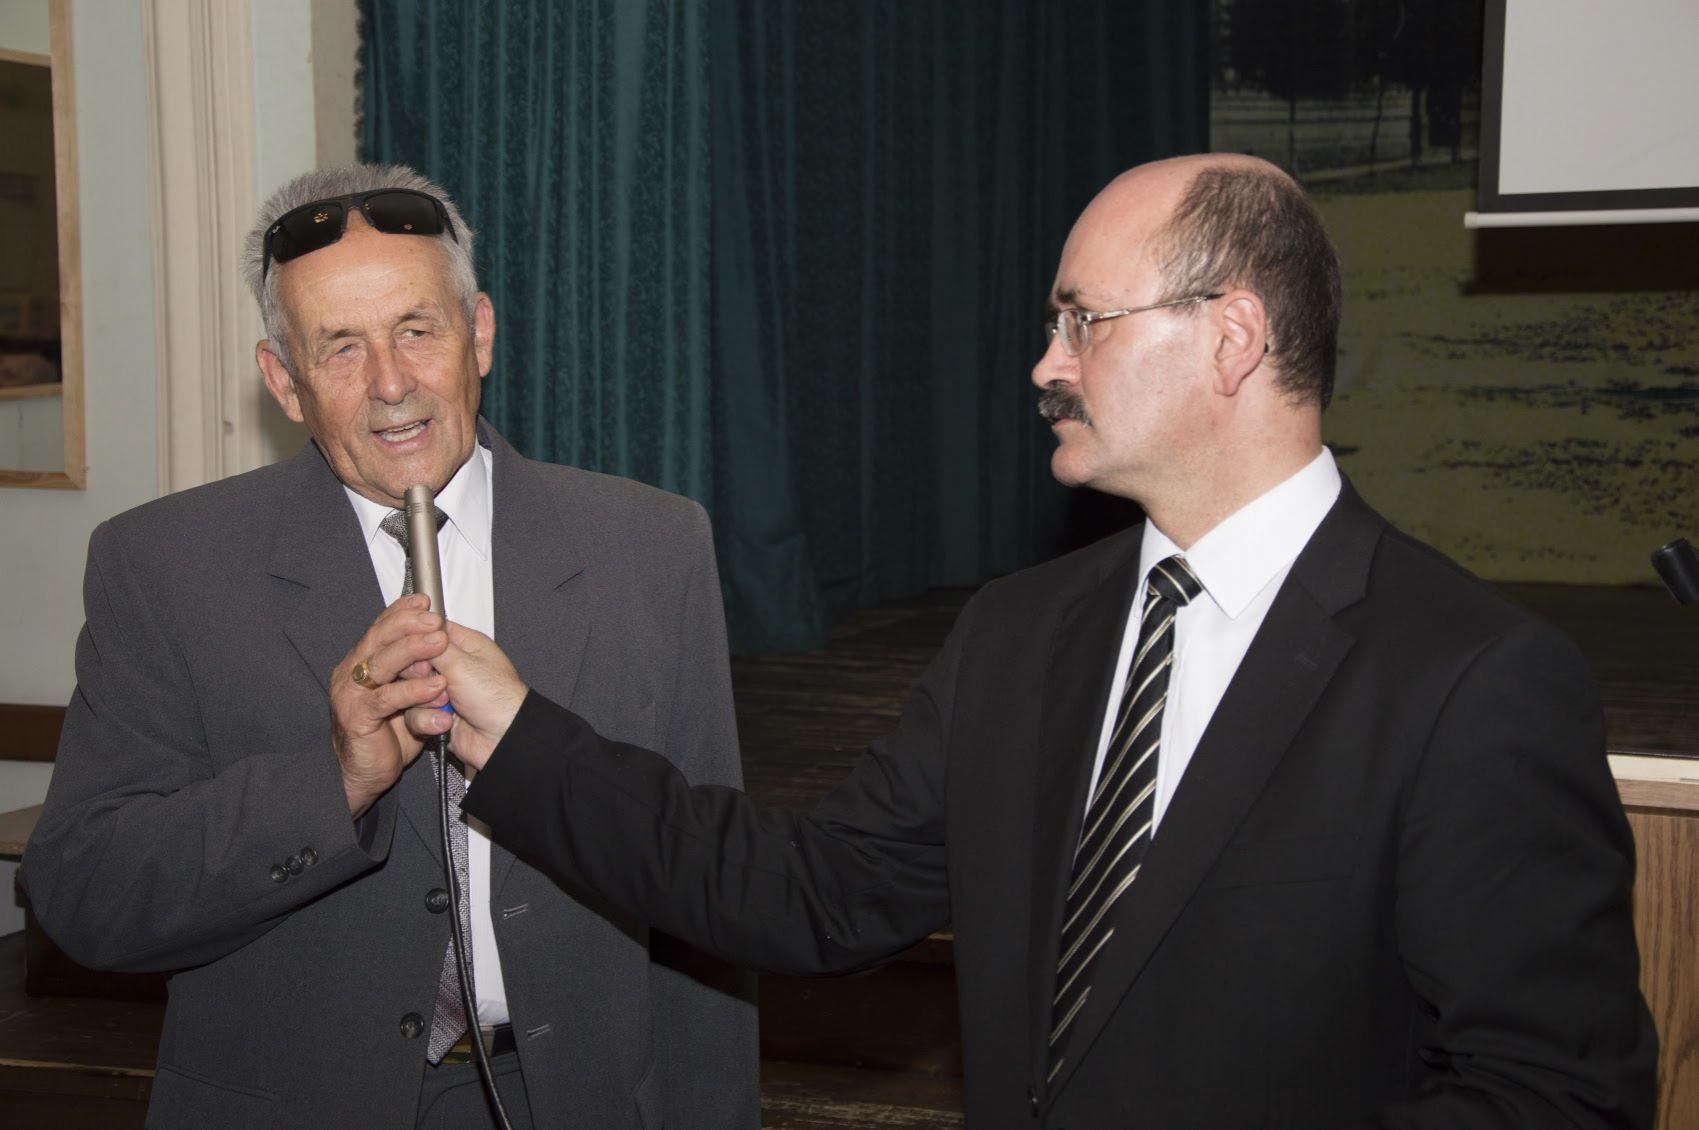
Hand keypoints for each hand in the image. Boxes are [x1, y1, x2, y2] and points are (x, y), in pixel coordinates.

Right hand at [330, 594, 448, 817]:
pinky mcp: (359, 717)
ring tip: (438, 644)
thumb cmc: (392, 735)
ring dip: (413, 651)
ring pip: (383, 662)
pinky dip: (413, 691)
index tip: (425, 602)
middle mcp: (357, 673)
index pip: (384, 627)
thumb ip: (421, 666)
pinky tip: (434, 687)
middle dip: (410, 626)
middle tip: (434, 621)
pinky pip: (388, 698)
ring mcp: (354, 693)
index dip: (404, 613)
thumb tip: (437, 634)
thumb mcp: (414, 694)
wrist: (371, 776)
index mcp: (368, 662)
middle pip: (381, 638)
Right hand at [405, 622, 527, 771]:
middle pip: (412, 662)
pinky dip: (428, 718)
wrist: (503, 738)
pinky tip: (446, 720)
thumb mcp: (462, 663)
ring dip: (424, 699)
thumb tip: (411, 632)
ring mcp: (441, 692)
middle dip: (419, 674)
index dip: (415, 639)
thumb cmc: (496, 697)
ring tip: (447, 703)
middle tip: (436, 680)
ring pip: (408, 689)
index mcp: (464, 645)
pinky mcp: (434, 714)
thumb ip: (431, 646)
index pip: (427, 632)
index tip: (413, 649)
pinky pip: (413, 713)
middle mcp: (451, 667)